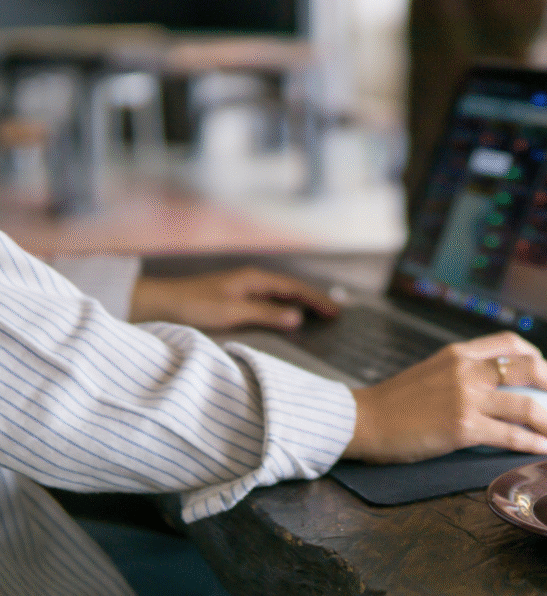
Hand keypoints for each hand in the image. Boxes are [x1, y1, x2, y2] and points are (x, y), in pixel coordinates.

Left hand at [129, 266, 339, 329]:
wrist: (160, 301)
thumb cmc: (194, 305)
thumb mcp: (232, 311)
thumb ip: (266, 313)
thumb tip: (298, 317)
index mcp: (255, 279)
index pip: (295, 288)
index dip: (317, 300)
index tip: (336, 312)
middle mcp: (252, 279)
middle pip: (292, 288)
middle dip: (315, 299)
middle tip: (336, 313)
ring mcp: (244, 287)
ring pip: (282, 293)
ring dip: (302, 302)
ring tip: (320, 313)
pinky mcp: (236, 296)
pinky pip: (271, 299)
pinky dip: (286, 305)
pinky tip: (289, 314)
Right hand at [345, 331, 546, 462]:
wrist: (365, 420)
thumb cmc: (395, 402)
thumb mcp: (431, 370)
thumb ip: (462, 371)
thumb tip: (494, 383)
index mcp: (459, 353)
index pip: (509, 342)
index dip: (536, 354)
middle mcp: (466, 370)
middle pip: (527, 367)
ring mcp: (466, 398)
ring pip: (525, 404)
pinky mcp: (462, 427)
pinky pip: (509, 435)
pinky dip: (532, 441)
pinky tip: (544, 447)